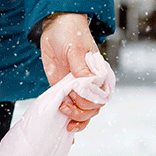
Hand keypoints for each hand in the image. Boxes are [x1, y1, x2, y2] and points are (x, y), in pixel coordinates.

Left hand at [39, 13, 103, 132]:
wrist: (55, 26)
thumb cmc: (70, 33)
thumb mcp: (75, 49)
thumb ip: (82, 70)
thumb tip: (88, 87)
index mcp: (100, 75)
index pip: (100, 98)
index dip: (88, 102)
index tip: (74, 95)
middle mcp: (92, 85)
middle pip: (92, 109)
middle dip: (79, 112)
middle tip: (64, 104)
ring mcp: (78, 89)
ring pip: (83, 114)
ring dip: (74, 118)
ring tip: (62, 111)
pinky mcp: (65, 92)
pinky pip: (70, 111)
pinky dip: (68, 121)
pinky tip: (65, 130)